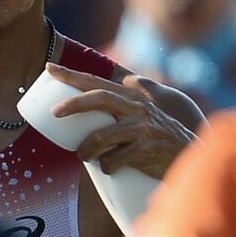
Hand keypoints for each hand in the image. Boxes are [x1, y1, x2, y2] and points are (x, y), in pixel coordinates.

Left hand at [46, 64, 197, 178]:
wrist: (187, 154)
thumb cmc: (157, 134)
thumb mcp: (142, 111)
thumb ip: (124, 100)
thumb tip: (97, 94)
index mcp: (131, 97)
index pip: (97, 82)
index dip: (71, 75)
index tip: (48, 68)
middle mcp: (137, 108)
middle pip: (99, 98)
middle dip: (73, 104)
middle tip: (53, 113)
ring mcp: (142, 129)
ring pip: (101, 137)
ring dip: (85, 150)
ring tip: (83, 156)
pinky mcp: (146, 150)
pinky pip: (114, 160)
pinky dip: (106, 166)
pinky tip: (109, 168)